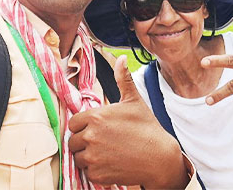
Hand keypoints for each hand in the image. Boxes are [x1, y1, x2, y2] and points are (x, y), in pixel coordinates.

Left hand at [68, 56, 189, 188]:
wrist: (159, 158)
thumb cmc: (147, 128)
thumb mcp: (134, 101)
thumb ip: (123, 79)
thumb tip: (121, 58)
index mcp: (96, 117)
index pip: (74, 123)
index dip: (84, 126)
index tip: (97, 129)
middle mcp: (91, 136)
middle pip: (73, 140)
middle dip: (84, 142)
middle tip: (103, 142)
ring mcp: (93, 156)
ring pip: (78, 157)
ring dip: (88, 156)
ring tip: (107, 153)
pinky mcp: (97, 174)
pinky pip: (87, 172)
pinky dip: (96, 170)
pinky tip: (110, 164)